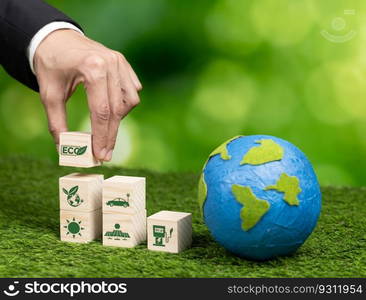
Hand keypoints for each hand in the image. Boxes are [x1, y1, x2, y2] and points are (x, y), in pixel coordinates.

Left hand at [34, 29, 141, 160]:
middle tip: (104, 154)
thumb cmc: (51, 65)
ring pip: (130, 101)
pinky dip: (124, 104)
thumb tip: (64, 149)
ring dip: (119, 118)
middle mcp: (111, 64)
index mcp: (92, 68)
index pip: (102, 111)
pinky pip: (132, 90)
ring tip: (104, 127)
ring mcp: (120, 62)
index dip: (102, 136)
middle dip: (111, 135)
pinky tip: (112, 109)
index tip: (100, 155)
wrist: (56, 38)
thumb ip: (57, 122)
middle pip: (117, 110)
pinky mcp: (123, 63)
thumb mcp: (49, 94)